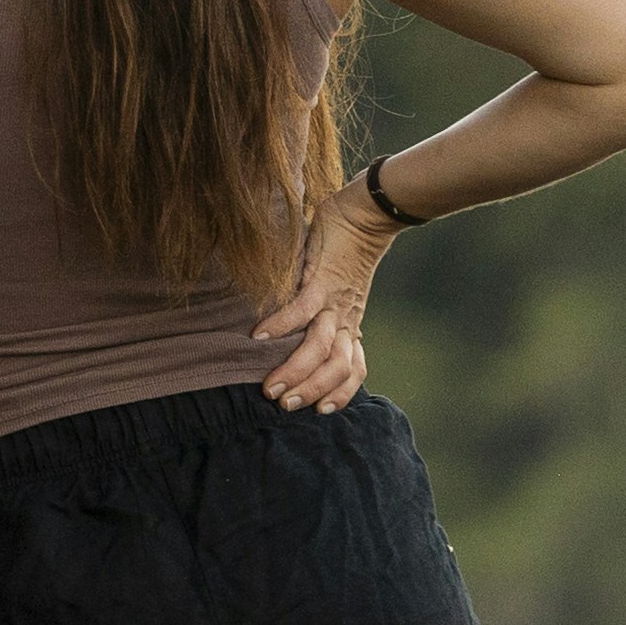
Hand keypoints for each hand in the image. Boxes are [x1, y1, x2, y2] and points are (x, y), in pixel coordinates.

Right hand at [254, 196, 395, 412]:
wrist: (367, 214)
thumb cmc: (348, 249)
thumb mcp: (341, 288)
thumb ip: (325, 309)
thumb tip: (303, 328)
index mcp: (350, 322)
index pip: (354, 368)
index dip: (341, 393)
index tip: (322, 410)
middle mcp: (346, 317)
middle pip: (337, 367)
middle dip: (312, 389)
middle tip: (285, 405)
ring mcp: (335, 300)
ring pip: (321, 347)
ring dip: (296, 370)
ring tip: (271, 387)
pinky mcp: (322, 279)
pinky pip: (301, 309)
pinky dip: (281, 325)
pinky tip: (259, 337)